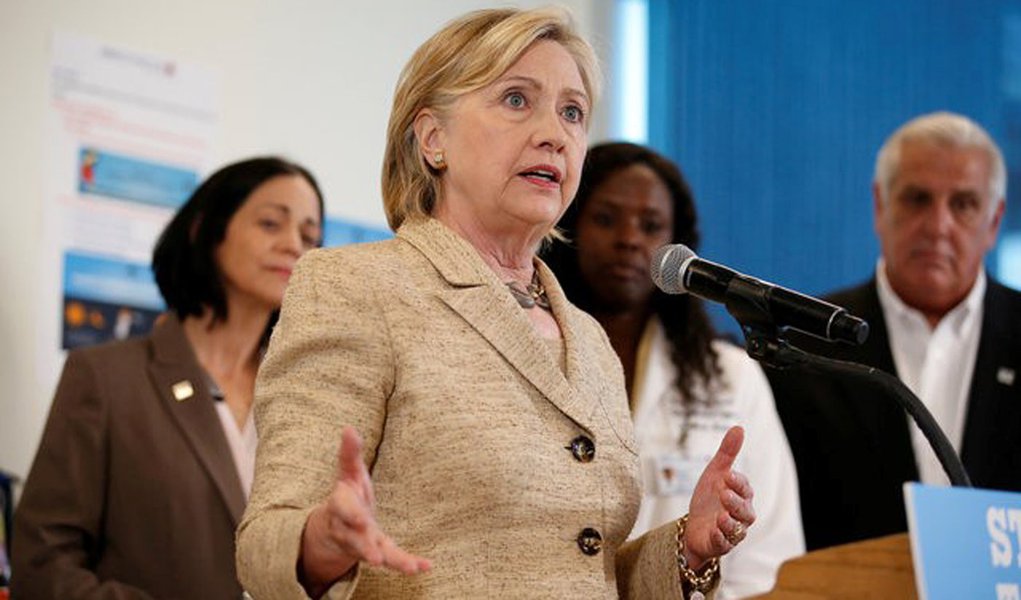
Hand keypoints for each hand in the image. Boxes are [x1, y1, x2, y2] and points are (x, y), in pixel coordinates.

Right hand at [299, 426, 430, 594]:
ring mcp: (362, 545)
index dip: (352, 516)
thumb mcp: (348, 473)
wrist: (335, 528)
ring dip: (392, 561)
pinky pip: (392, 561)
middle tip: (376, 556)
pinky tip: (425, 566)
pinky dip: (408, 564)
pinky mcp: (378, 553)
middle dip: (365, 546)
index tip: (362, 521)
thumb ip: (350, 453)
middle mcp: (348, 530)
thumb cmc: (347, 495)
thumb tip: (349, 428)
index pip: (343, 510)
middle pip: (355, 539)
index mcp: (341, 506)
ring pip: (374, 555)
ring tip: (410, 567)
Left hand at [683, 425, 755, 569]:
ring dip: (730, 523)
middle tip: (724, 494)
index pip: (745, 489)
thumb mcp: (715, 473)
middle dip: (735, 503)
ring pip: (738, 530)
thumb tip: (739, 427)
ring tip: (720, 516)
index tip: (727, 475)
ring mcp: (732, 532)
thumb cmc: (709, 498)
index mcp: (742, 496)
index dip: (738, 483)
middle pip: (745, 511)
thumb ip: (727, 453)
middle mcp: (741, 515)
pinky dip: (720, 538)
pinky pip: (724, 544)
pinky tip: (713, 531)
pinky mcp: (721, 545)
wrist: (693, 525)